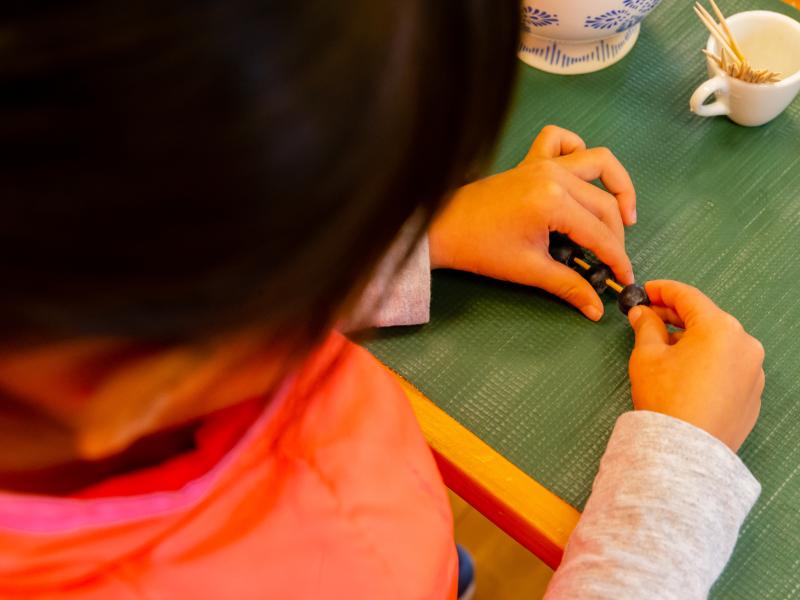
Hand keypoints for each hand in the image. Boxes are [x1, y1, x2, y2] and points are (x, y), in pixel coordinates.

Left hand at [428, 125, 635, 320]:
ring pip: (597, 161)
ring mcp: (543, 163)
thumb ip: (569, 286)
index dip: (617, 258)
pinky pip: (561, 140)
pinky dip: (577, 150)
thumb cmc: (482, 249)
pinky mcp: (531, 160)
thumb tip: (597, 309)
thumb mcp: (530, 270)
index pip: (600, 233)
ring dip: (616, 185)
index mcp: (554, 202)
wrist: (444, 228)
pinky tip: (581, 176)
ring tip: (622, 214)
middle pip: (605, 202)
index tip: (625, 278)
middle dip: (617, 235)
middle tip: (614, 260)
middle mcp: (554, 175)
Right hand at [628, 280, 764, 451]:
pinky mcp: (753, 393)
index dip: (662, 290)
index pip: (688, 297)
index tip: (646, 291)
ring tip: (665, 348)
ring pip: (718, 343)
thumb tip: (643, 314)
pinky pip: (728, 366)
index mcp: (719, 328)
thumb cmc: (667, 400)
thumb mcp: (646, 355)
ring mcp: (753, 370)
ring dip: (692, 339)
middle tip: (649, 317)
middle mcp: (744, 344)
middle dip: (676, 316)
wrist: (685, 450)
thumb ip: (646, 327)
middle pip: (706, 319)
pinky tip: (685, 372)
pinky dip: (707, 362)